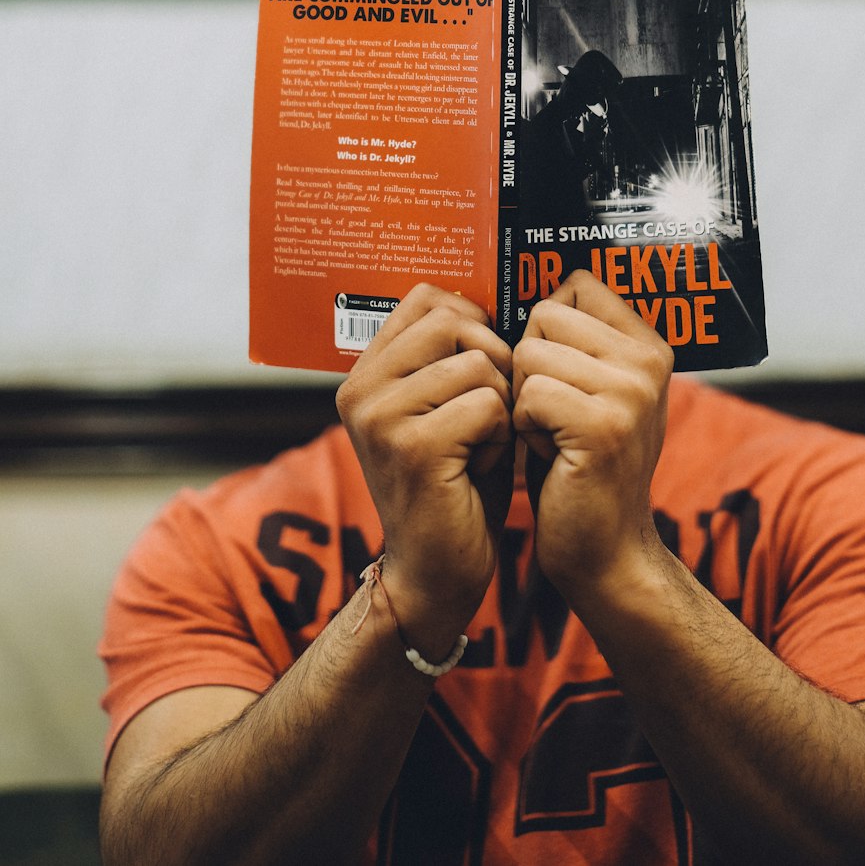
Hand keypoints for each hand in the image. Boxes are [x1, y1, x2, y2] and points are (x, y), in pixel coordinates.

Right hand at [336, 285, 513, 656]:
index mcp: (366, 373)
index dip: (473, 323)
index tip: (481, 370)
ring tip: (479, 446)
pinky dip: (502, 437)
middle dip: (493, 363)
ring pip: (479, 364)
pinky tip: (480, 468)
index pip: (430, 299)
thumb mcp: (446, 404)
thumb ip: (452, 352)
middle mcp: (361, 388)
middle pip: (457, 322)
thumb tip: (493, 293)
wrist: (437, 571)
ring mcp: (380, 417)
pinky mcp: (412, 447)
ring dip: (500, 406)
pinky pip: (489, 405)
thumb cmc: (458, 481)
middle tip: (486, 414)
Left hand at [512, 271, 672, 599]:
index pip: (575, 284)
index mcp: (649, 344)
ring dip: (523, 399)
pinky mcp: (604, 426)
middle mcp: (649, 360)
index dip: (548, 328)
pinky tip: (552, 455)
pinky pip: (527, 394)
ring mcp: (632, 392)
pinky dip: (523, 428)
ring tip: (555, 436)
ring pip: (529, 354)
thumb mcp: (590, 389)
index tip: (563, 375)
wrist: (603, 551)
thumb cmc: (578, 464)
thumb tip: (533, 281)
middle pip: (544, 314)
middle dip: (529, 365)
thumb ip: (577, 338)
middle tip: (555, 414)